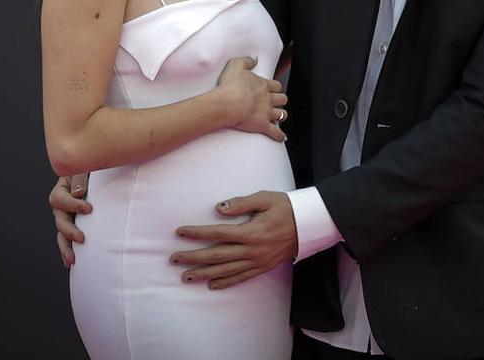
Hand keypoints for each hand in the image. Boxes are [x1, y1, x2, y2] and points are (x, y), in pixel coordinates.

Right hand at [49, 173, 90, 266]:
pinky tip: (71, 262)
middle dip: (69, 230)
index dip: (72, 205)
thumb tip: (78, 192)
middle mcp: (61, 205)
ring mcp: (66, 216)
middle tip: (81, 238)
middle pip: (59, 220)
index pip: (60, 199)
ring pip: (61, 234)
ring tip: (72, 259)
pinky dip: (68, 250)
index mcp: (63, 189)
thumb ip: (80, 179)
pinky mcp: (73, 224)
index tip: (88, 208)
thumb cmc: (93, 170)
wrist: (99, 176)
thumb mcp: (86, 169)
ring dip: (65, 247)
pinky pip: (67, 239)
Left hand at [172, 191, 297, 288]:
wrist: (309, 224)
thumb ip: (241, 203)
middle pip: (216, 255)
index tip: (180, 232)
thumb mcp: (265, 198)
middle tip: (174, 259)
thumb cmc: (286, 207)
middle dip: (193, 257)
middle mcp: (252, 250)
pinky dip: (225, 282)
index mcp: (250, 231)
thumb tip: (218, 208)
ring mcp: (257, 261)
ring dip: (204, 274)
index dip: (197, 233)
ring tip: (186, 276)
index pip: (217, 233)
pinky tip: (212, 285)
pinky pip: (241, 278)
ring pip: (225, 270)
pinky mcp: (263, 267)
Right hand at [216, 56, 287, 141]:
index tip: (273, 89)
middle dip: (280, 101)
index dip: (275, 87)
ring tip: (278, 117)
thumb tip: (254, 59)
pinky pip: (275, 132)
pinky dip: (280, 135)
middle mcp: (268, 99)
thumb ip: (247, 61)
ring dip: (281, 116)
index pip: (276, 85)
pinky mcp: (263, 125)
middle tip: (276, 102)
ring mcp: (267, 113)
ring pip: (281, 114)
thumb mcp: (236, 65)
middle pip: (282, 99)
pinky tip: (282, 137)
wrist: (230, 103)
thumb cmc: (231, 85)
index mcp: (263, 85)